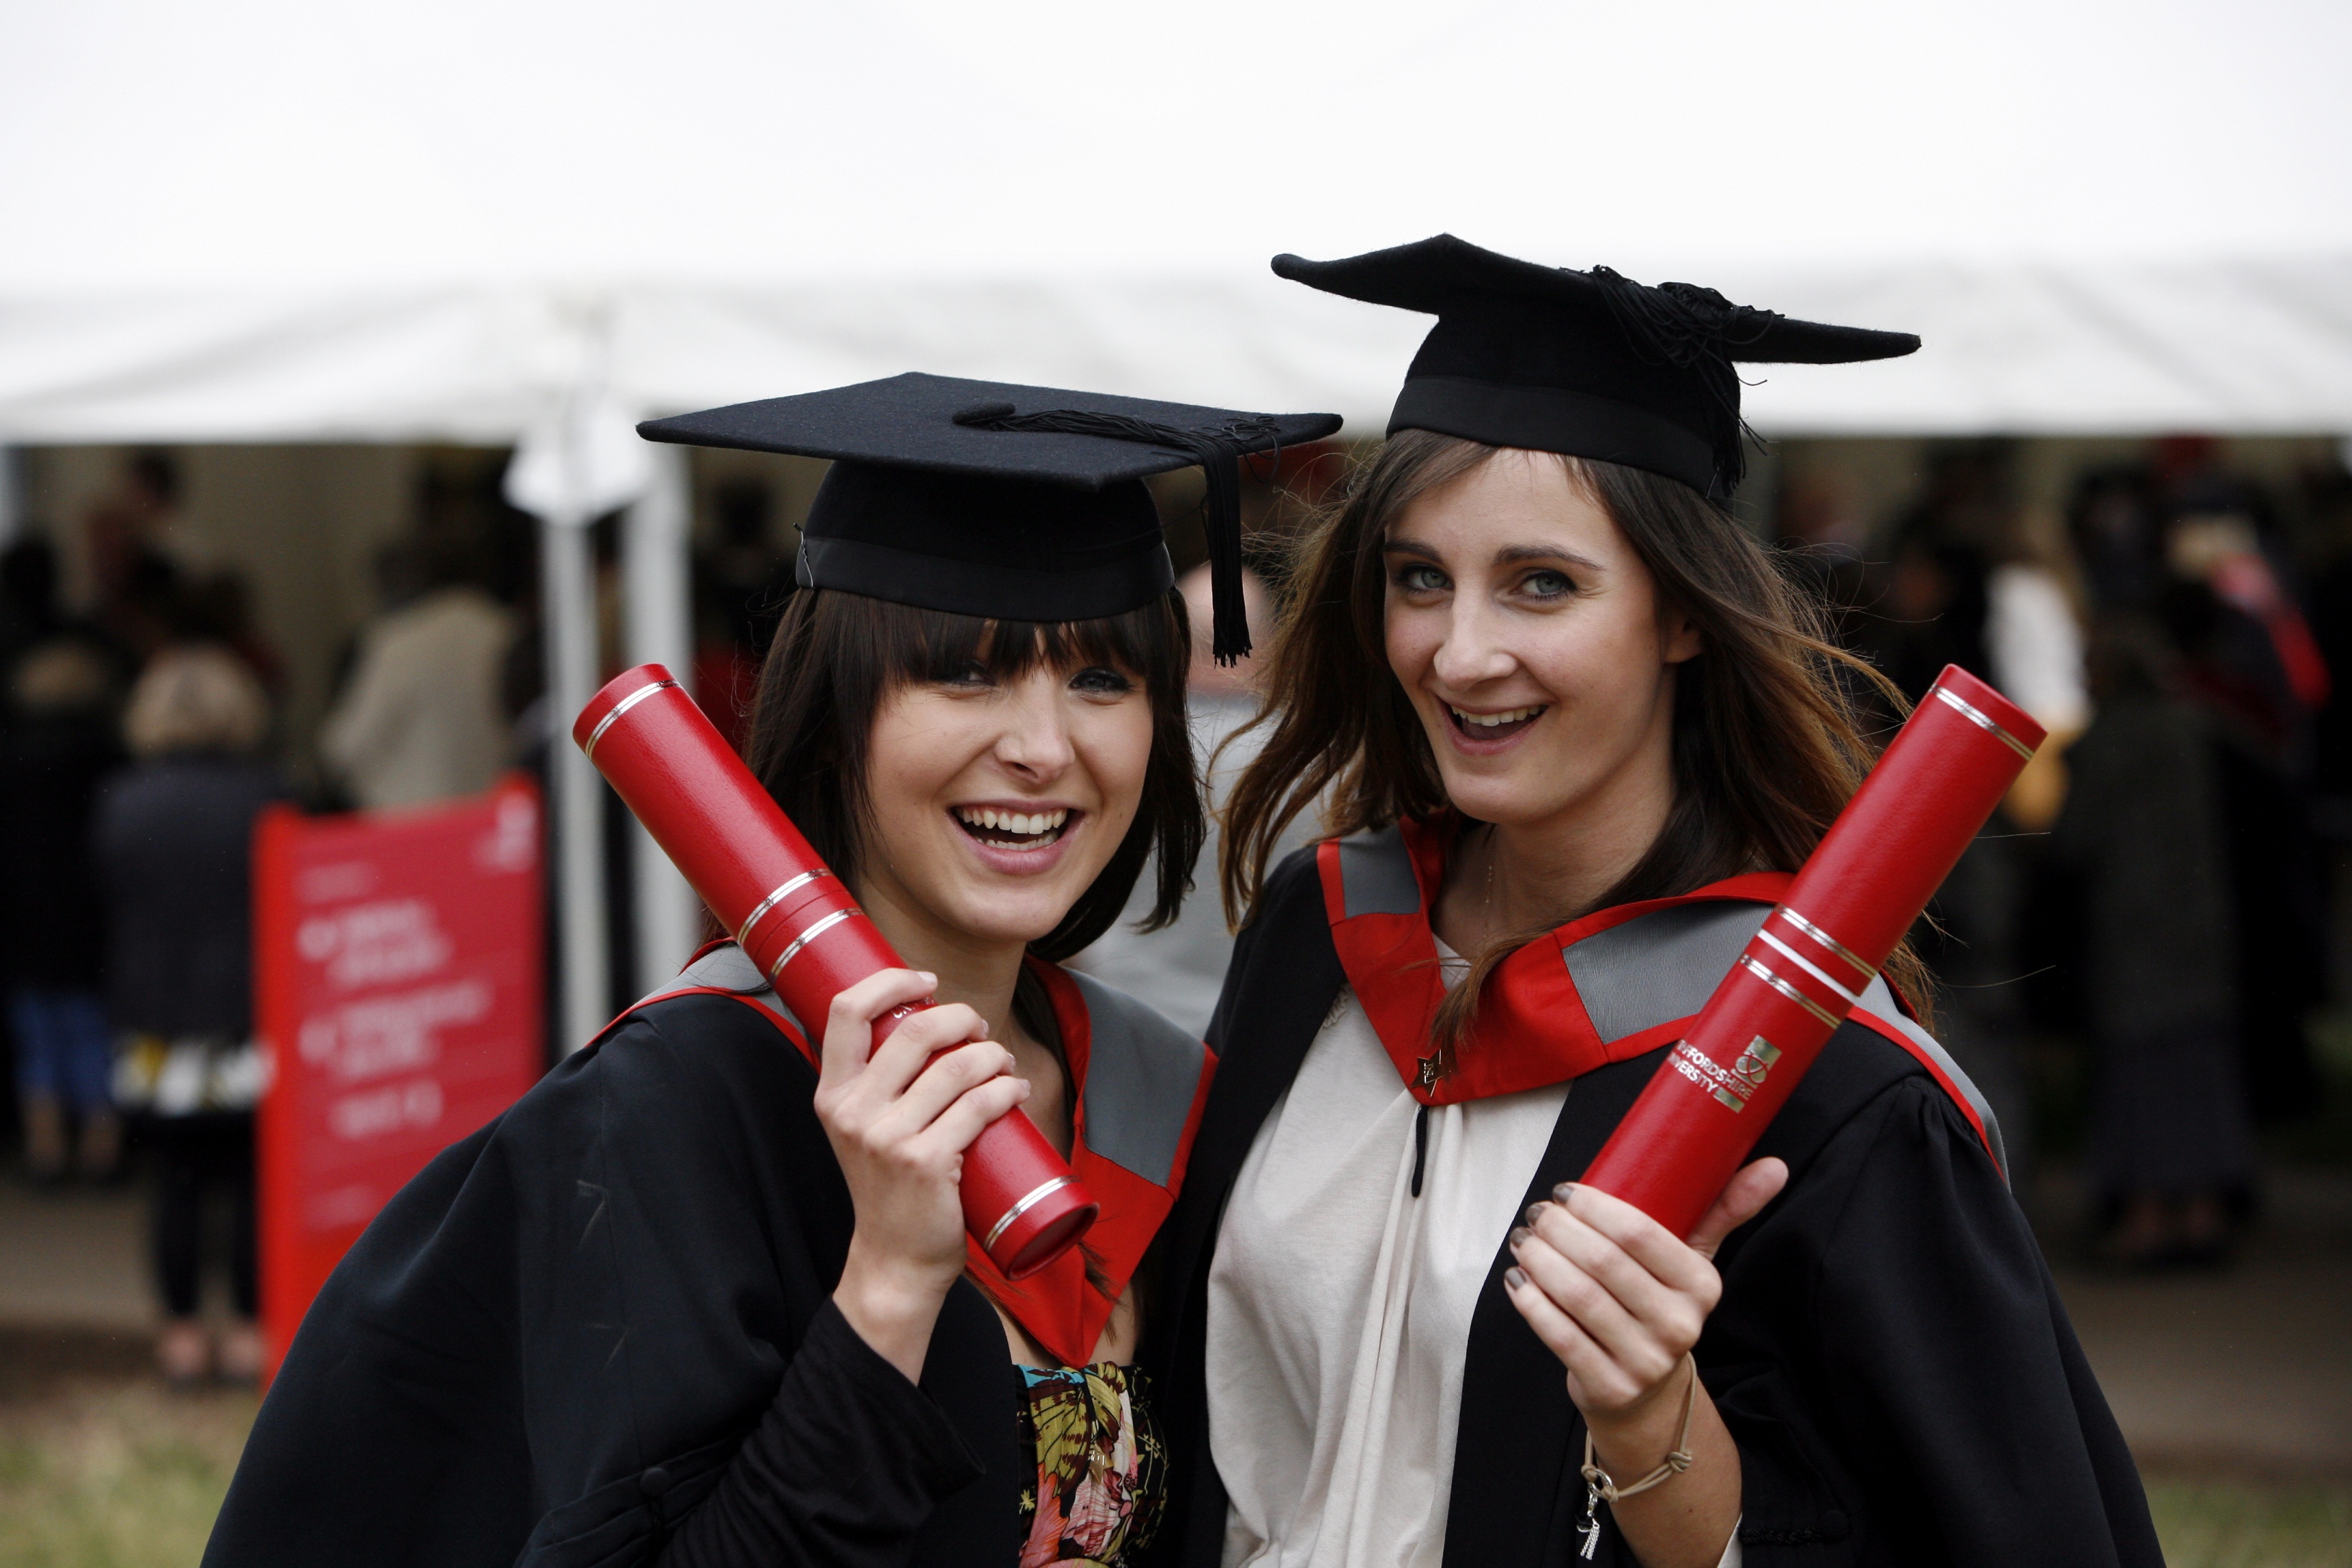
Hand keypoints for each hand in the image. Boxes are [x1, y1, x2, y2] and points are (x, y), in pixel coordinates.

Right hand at [816, 968, 1028, 1377]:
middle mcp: (853, 1112)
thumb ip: (876, 1082)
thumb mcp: (861, 1129)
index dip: (891, 981)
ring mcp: (889, 1138)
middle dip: (962, 1017)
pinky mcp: (926, 1162)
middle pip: (915, 1028)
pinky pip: (979, 1106)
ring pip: (957, 1066)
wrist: (893, 1259)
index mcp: (832, 1094)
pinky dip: (1006, 1090)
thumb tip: (924, 1020)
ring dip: (994, 1054)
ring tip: (1004, 1063)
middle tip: (981, 1030)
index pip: (846, 1010)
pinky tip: (1015, 1089)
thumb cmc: (887, 1186)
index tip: (926, 980)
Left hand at [1504, 1158, 1785, 1436]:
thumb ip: (1725, 1209)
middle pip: (1602, 1263)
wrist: (1648, 1390)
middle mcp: (1679, 1326)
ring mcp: (1644, 1361)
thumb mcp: (1696, 1259)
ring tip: (1524, 1240)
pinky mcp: (1608, 1386)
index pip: (1640, 1234)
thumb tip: (1773, 1165)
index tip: (1564, 1191)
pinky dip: (1531, 1301)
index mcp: (1701, 1287)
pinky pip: (1559, 1336)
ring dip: (1540, 1260)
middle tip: (1537, 1214)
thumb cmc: (1662, 1305)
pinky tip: (1518, 1279)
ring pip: (1577, 1296)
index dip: (1594, 1206)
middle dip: (1559, 1230)